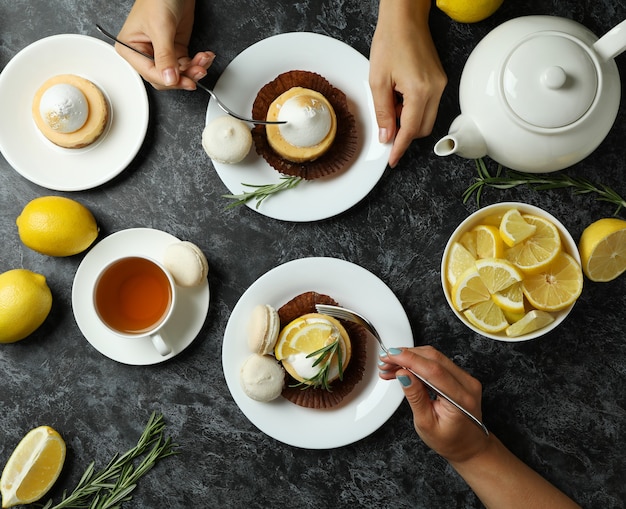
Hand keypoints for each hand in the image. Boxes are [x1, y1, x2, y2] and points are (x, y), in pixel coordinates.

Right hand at [117, 0, 214, 89]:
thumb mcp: (160, 28)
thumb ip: (165, 56)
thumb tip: (169, 78)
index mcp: (130, 48)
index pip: (150, 73)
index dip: (168, 79)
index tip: (182, 80)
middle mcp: (145, 53)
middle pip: (165, 77)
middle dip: (184, 76)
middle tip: (198, 72)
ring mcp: (162, 53)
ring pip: (178, 74)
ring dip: (194, 69)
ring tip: (204, 60)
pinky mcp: (176, 50)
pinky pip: (187, 65)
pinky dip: (198, 63)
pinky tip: (204, 57)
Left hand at [369, 0, 446, 166]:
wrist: (405, 18)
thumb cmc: (391, 41)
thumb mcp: (378, 81)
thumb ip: (383, 112)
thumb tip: (387, 136)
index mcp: (420, 90)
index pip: (411, 130)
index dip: (399, 147)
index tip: (392, 160)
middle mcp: (435, 90)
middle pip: (423, 129)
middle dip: (404, 134)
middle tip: (386, 127)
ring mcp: (440, 85)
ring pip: (427, 118)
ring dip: (409, 120)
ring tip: (391, 103)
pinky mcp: (440, 81)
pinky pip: (429, 105)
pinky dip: (414, 109)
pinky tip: (400, 97)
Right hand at [379, 346, 488, 462]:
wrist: (468, 446)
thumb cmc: (449, 440)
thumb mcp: (426, 424)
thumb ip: (415, 397)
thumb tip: (403, 375)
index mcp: (461, 399)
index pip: (433, 371)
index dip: (410, 359)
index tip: (391, 356)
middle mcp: (468, 384)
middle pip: (434, 358)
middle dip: (406, 355)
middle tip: (386, 360)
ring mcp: (466, 378)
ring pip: (434, 357)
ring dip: (410, 357)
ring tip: (390, 366)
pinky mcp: (461, 376)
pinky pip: (438, 362)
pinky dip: (418, 361)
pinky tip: (403, 366)